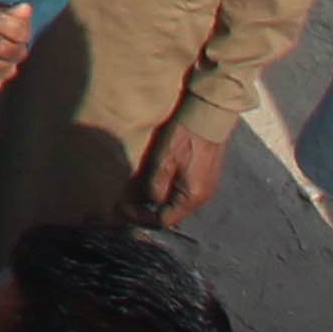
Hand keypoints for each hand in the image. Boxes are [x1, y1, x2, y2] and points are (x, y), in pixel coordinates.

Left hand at [127, 112, 231, 226]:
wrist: (210, 112)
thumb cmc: (186, 135)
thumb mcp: (164, 161)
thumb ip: (155, 187)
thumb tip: (150, 202)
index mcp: (193, 198)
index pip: (164, 220)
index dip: (141, 216)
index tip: (123, 207)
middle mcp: (203, 196)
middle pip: (171, 211)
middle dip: (149, 207)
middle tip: (127, 198)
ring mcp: (207, 184)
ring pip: (177, 198)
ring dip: (158, 195)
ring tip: (139, 185)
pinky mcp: (206, 173)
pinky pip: (185, 187)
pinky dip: (169, 184)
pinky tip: (157, 172)